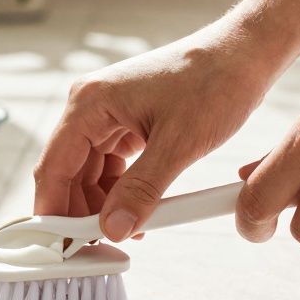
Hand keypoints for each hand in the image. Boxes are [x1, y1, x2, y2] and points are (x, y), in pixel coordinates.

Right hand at [34, 19, 283, 240]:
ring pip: (89, 172)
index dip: (54, 211)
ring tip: (128, 229)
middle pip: (67, 172)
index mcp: (90, 103)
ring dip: (103, 203)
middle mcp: (91, 106)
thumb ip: (141, 190)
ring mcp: (108, 113)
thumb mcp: (179, 144)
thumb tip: (112, 228)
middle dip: (81, 211)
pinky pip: (112, 164)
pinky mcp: (127, 120)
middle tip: (100, 245)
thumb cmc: (215, 81)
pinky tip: (139, 209)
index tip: (62, 246)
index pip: (54, 168)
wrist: (245, 54)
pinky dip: (121, 189)